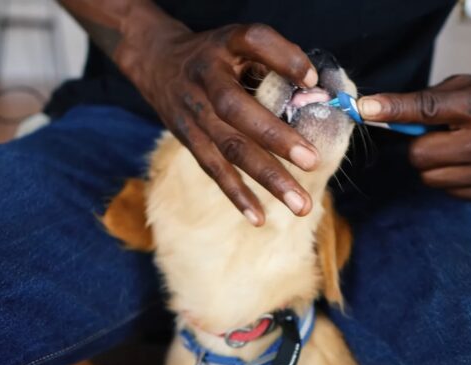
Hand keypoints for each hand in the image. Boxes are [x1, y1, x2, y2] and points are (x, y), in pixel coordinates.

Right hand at [116, 21, 319, 224]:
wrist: (157, 62)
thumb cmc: (214, 53)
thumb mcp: (239, 40)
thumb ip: (274, 56)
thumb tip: (312, 85)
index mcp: (222, 48)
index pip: (252, 42)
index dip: (282, 58)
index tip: (310, 77)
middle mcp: (205, 82)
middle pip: (238, 110)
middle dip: (275, 137)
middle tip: (312, 161)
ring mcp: (195, 116)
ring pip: (231, 149)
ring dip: (267, 178)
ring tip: (300, 205)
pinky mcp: (191, 140)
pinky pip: (215, 170)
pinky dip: (237, 195)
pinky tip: (259, 217)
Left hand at [356, 73, 470, 201]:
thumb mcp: (468, 85)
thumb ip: (425, 101)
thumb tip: (375, 111)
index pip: (427, 110)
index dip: (393, 110)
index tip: (366, 109)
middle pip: (421, 156)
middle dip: (419, 146)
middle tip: (437, 135)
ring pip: (431, 179)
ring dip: (434, 165)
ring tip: (457, 148)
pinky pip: (450, 192)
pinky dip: (452, 178)